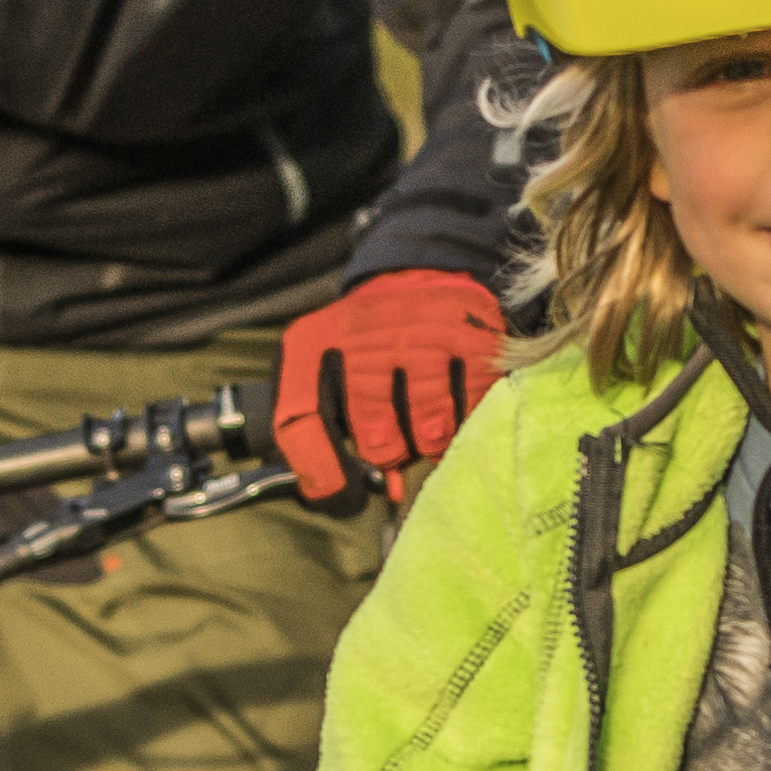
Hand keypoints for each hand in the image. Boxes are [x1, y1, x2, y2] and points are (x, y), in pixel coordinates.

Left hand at [273, 269, 505, 505]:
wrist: (418, 274)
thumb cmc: (367, 343)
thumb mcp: (327, 374)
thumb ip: (328, 435)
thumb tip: (359, 496)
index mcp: (309, 345)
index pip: (298, 423)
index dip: (320, 473)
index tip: (347, 496)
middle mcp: (361, 333)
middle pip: (376, 438)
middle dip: (389, 453)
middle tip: (397, 443)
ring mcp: (419, 332)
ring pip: (429, 429)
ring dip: (431, 441)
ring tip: (428, 425)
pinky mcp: (470, 333)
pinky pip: (472, 407)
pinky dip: (467, 420)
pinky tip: (457, 407)